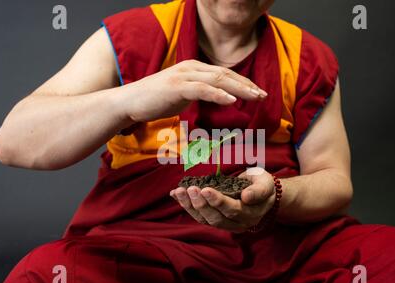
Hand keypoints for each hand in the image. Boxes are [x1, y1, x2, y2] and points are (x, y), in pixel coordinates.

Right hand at [116, 59, 267, 121]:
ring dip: (239, 88)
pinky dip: (218, 94)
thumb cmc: (156, 100)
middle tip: (264, 95)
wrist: (130, 102)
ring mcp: (183, 75)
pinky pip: (201, 89)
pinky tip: (231, 100)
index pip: (224, 74)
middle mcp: (191, 68)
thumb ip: (201, 93)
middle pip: (225, 74)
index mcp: (194, 69)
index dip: (243, 83)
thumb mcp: (183, 95)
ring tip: (255, 97)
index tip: (258, 93)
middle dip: (247, 85)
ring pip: (218, 79)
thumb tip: (219, 98)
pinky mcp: (176, 86)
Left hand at [170, 168, 275, 232]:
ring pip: (205, 220)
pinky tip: (175, 194)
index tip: (205, 189)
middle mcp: (238, 224)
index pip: (233, 211)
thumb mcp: (265, 183)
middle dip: (201, 204)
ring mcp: (225, 225)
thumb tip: (247, 197)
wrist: (261, 193)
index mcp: (251, 214)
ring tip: (179, 191)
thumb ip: (258, 191)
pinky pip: (199, 216)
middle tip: (190, 189)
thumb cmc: (262, 184)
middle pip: (216, 219)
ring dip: (190, 206)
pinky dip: (186, 205)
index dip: (218, 201)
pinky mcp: (215, 220)